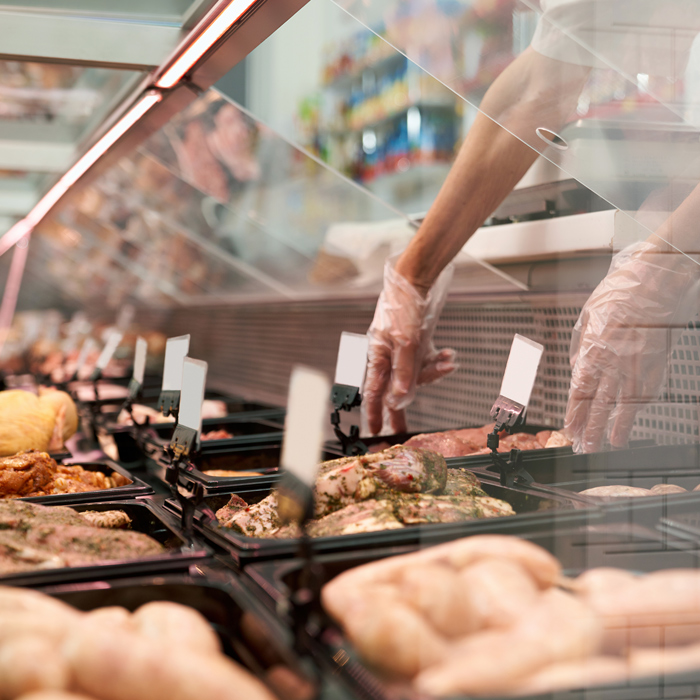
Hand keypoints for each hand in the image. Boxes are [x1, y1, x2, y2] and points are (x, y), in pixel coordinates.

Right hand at [363, 257, 456, 434]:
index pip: (373, 392)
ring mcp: (402, 349)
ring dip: (434, 372)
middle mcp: (388, 355)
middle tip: (404, 430)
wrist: (416, 278)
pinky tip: (449, 355)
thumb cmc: (403, 305)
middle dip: (403, 405)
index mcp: (378, 355)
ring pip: (416, 373)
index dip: (373, 413)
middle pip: (395, 387)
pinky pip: (427, 359)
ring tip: (448, 363)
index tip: (373, 432)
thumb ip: (404, 371)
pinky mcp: (416, 342)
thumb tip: (400, 399)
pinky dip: (439, 360)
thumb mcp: (405, 341)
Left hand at [565, 241, 698, 452]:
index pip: (580, 390)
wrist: (654, 282)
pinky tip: (632, 422)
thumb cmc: (619, 293)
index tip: (569, 428)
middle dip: (591, 428)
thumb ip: (581, 345)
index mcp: (592, 351)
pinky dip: (637, 410)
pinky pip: (645, 393)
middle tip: (584, 447)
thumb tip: (577, 366)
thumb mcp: (587, 316)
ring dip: (614, 427)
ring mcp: (637, 365)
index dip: (574, 412)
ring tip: (608, 446)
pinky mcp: (657, 364)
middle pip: (599, 403)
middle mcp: (613, 363)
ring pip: (623, 404)